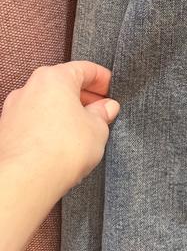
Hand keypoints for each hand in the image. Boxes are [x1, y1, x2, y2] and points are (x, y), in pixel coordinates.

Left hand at [0, 61, 119, 199]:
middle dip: (84, 97)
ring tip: (82, 131)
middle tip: (101, 112)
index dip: (103, 79)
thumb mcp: (97, 129)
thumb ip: (102, 114)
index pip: (84, 69)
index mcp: (54, 78)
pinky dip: (48, 126)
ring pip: (46, 103)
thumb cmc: (61, 150)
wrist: (23, 181)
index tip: (112, 90)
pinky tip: (60, 143)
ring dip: (65, 112)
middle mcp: (29, 87)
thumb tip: (106, 108)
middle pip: (63, 84)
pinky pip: (33, 121)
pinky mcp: (5, 130)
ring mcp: (14, 109)